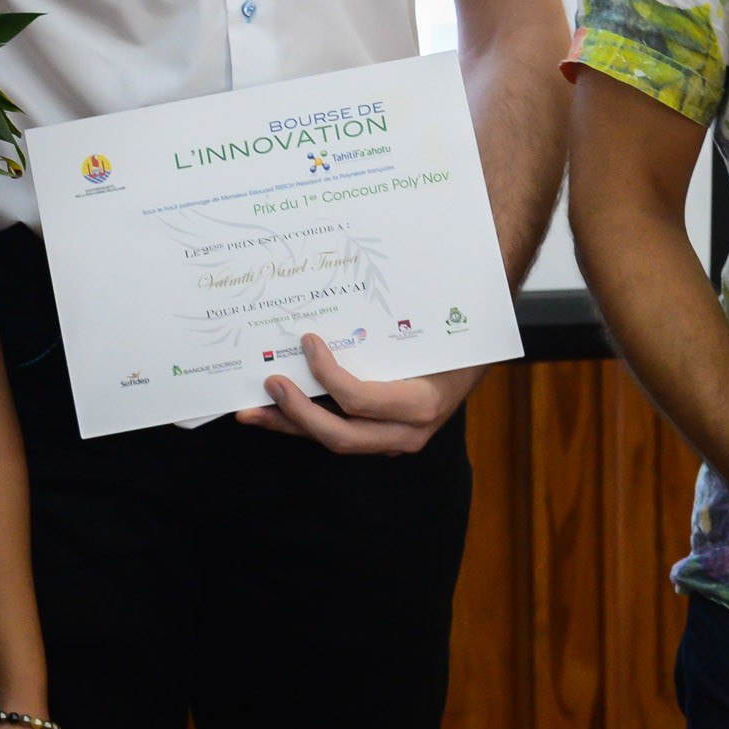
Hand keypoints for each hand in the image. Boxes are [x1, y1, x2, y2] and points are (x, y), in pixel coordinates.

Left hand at [232, 333, 476, 454]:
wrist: (477, 359)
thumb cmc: (454, 335)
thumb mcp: (433, 329)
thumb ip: (395, 322)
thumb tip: (347, 287)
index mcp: (420, 404)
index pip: (361, 400)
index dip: (328, 376)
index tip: (308, 342)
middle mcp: (406, 433)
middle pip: (341, 436)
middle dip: (297, 414)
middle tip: (268, 384)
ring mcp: (392, 440)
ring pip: (334, 441)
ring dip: (289, 426)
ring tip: (250, 411)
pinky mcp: (379, 438)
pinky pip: (339, 433)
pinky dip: (304, 423)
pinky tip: (275, 411)